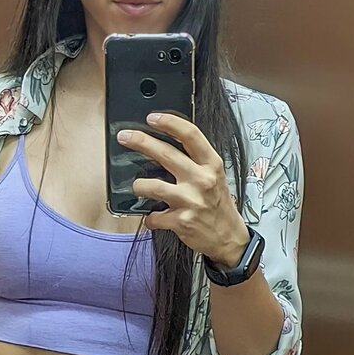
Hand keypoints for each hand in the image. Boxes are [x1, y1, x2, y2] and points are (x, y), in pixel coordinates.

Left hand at [116, 112, 249, 264]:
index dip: (169, 122)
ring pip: (153, 186)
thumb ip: (195, 160)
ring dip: (139, 185)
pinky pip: (154, 216)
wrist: (228, 237)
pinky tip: (154, 217)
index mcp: (211, 164)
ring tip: (138, 186)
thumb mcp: (214, 176)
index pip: (190, 135)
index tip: (152, 118)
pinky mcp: (181, 221)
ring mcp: (191, 201)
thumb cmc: (217, 204)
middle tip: (125, 137)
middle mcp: (202, 180)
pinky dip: (151, 217)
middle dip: (141, 142)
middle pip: (165, 153)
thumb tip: (166, 143)